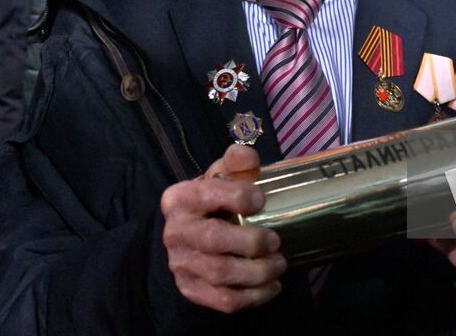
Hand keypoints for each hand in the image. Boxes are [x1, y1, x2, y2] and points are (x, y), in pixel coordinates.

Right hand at [160, 144, 285, 312]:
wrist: (186, 235)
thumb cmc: (211, 202)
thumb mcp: (219, 176)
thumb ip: (235, 163)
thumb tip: (249, 156)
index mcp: (180, 198)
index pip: (206, 194)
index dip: (237, 197)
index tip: (262, 199)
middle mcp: (175, 232)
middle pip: (213, 240)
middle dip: (251, 242)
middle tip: (276, 240)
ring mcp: (181, 264)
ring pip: (220, 274)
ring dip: (257, 272)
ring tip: (280, 264)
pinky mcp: (191, 290)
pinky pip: (223, 300)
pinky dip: (253, 297)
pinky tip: (272, 286)